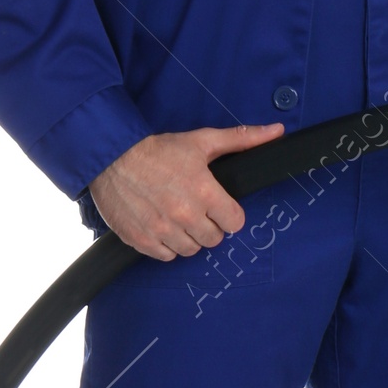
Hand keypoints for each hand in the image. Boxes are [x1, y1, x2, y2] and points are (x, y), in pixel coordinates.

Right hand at [89, 122, 286, 259]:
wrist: (111, 156)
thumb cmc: (158, 149)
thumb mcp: (202, 140)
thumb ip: (242, 139)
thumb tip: (277, 131)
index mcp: (204, 192)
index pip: (235, 223)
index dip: (229, 214)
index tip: (218, 206)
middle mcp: (185, 215)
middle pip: (214, 239)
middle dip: (209, 225)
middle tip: (195, 209)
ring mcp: (162, 230)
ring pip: (191, 250)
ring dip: (188, 237)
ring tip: (178, 217)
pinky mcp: (141, 240)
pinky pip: (166, 256)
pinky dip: (166, 245)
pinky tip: (161, 226)